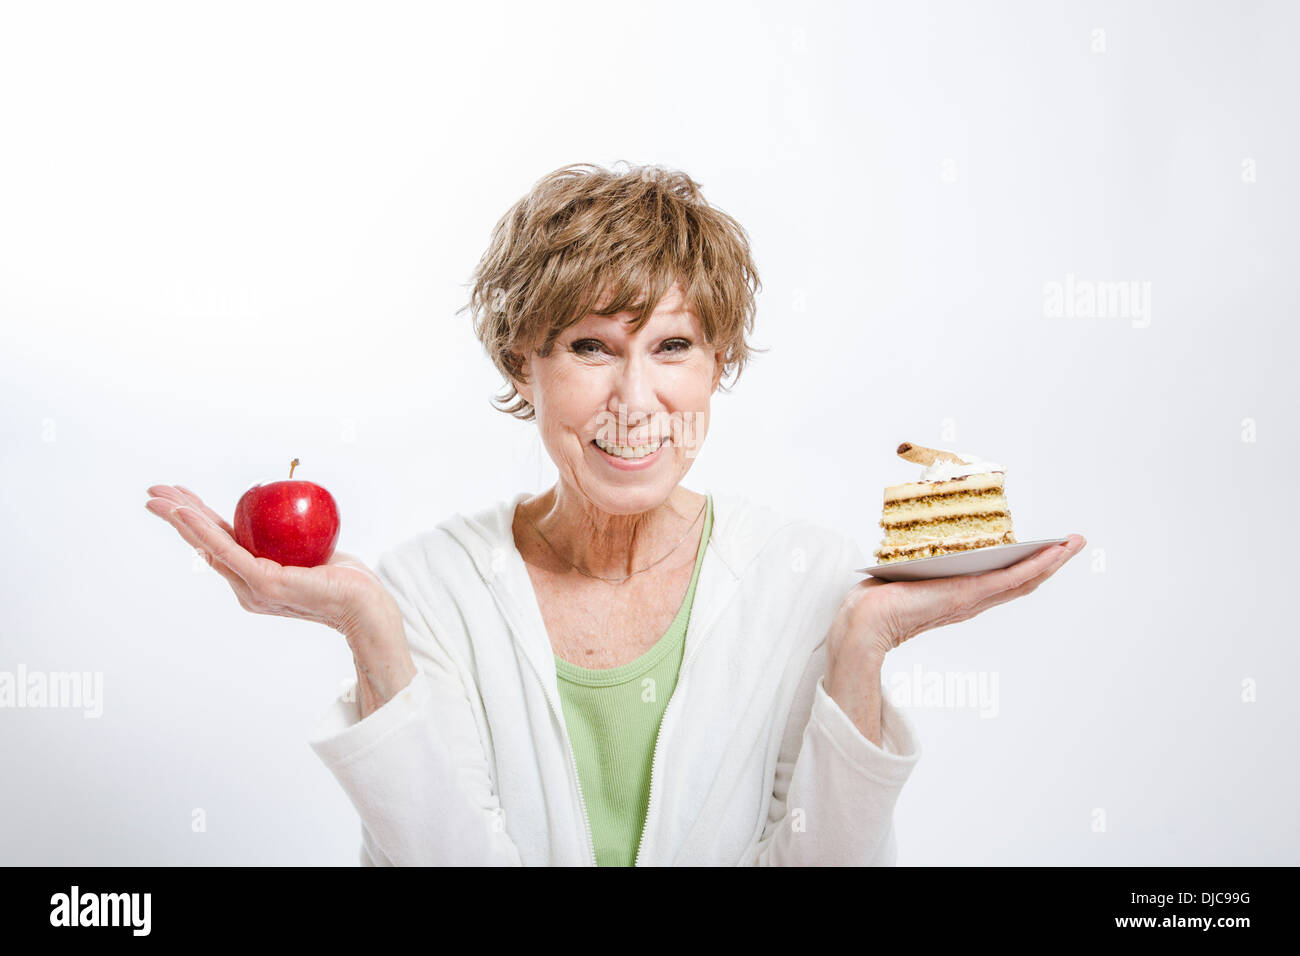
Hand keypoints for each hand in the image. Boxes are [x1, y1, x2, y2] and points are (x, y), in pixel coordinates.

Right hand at [144, 483, 396, 640]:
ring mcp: (252, 588)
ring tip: (159, 498)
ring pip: (209, 545)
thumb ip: (292, 540)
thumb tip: (288, 514)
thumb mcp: (312, 552)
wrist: (364, 604)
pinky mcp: (263, 584)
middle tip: (152, 493)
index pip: (220, 545)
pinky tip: (186, 513)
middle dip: (177, 516)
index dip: (198, 522)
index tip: (180, 499)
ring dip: (181, 519)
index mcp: (254, 580)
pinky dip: (203, 530)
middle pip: (205, 544)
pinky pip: (227, 550)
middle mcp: (246, 587)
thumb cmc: (346, 579)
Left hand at [828, 535, 1087, 671]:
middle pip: (1023, 579)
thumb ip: (924, 562)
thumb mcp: (912, 572)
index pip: (1004, 579)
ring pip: (1023, 579)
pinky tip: (1052, 554)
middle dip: (1051, 560)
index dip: (1029, 564)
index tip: (1049, 548)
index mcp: (962, 595)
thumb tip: (922, 540)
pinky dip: (1034, 566)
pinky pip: (1010, 579)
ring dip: (1052, 561)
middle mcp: (973, 598)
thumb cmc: (880, 596)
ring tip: (1073, 544)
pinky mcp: (968, 594)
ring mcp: (974, 597)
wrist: (866, 618)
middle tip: (1076, 542)